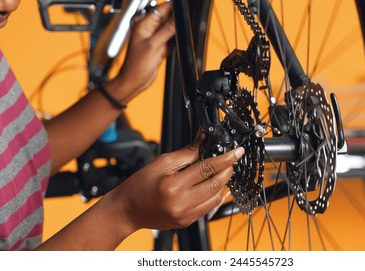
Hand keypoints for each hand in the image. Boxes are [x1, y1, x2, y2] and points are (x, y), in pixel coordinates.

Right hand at [108, 135, 244, 230]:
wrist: (128, 210)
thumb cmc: (140, 185)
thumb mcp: (162, 162)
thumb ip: (187, 153)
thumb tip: (204, 141)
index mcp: (174, 186)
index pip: (207, 168)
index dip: (225, 158)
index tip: (237, 152)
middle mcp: (181, 204)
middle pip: (216, 184)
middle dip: (227, 170)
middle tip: (230, 160)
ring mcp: (186, 216)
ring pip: (216, 197)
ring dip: (222, 183)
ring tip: (219, 171)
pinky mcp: (188, 222)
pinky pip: (209, 207)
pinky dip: (214, 194)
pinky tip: (210, 185)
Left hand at [112, 2, 174, 102]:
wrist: (134, 82)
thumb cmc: (136, 66)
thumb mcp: (153, 46)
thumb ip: (166, 31)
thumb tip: (177, 20)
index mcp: (143, 25)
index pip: (161, 10)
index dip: (172, 10)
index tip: (181, 15)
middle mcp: (149, 30)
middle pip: (167, 19)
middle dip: (174, 25)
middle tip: (173, 35)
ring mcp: (155, 39)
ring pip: (171, 31)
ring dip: (174, 36)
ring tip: (166, 47)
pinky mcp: (159, 47)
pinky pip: (171, 42)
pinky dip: (172, 45)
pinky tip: (167, 52)